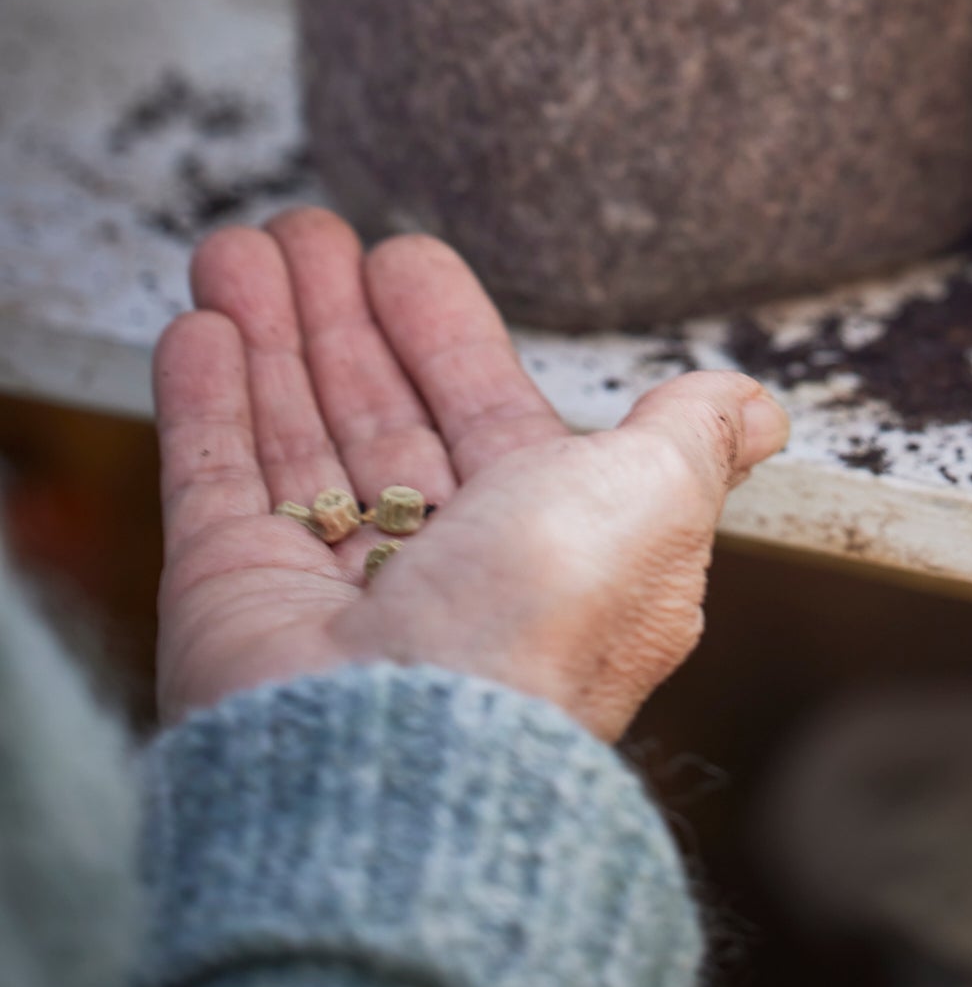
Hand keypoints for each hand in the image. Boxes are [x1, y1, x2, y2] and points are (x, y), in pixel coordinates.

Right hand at [154, 208, 786, 738]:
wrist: (404, 755)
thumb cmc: (541, 622)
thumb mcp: (656, 496)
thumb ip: (693, 435)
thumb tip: (760, 409)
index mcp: (536, 544)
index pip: (481, 411)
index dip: (443, 333)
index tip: (402, 256)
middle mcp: (433, 573)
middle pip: (375, 413)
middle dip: (340, 319)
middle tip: (300, 230)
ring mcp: (323, 592)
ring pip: (292, 433)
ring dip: (268, 334)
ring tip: (235, 245)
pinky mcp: (228, 603)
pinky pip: (214, 482)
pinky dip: (205, 404)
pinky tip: (197, 324)